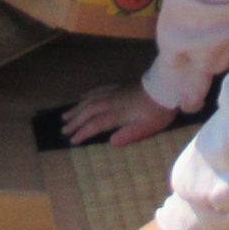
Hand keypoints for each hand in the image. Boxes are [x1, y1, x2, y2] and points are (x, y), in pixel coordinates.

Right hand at [61, 82, 178, 148]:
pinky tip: (82, 97)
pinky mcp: (119, 87)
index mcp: (117, 114)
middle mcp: (111, 102)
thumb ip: (128, 136)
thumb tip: (110, 143)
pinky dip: (88, 95)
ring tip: (66, 116)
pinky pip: (98, 90)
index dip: (82, 133)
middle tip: (63, 129)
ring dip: (77, 108)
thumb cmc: (158, 111)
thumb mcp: (146, 128)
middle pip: (88, 111)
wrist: (165, 87)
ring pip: (90, 100)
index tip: (72, 140)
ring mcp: (114, 93)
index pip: (95, 124)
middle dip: (75, 121)